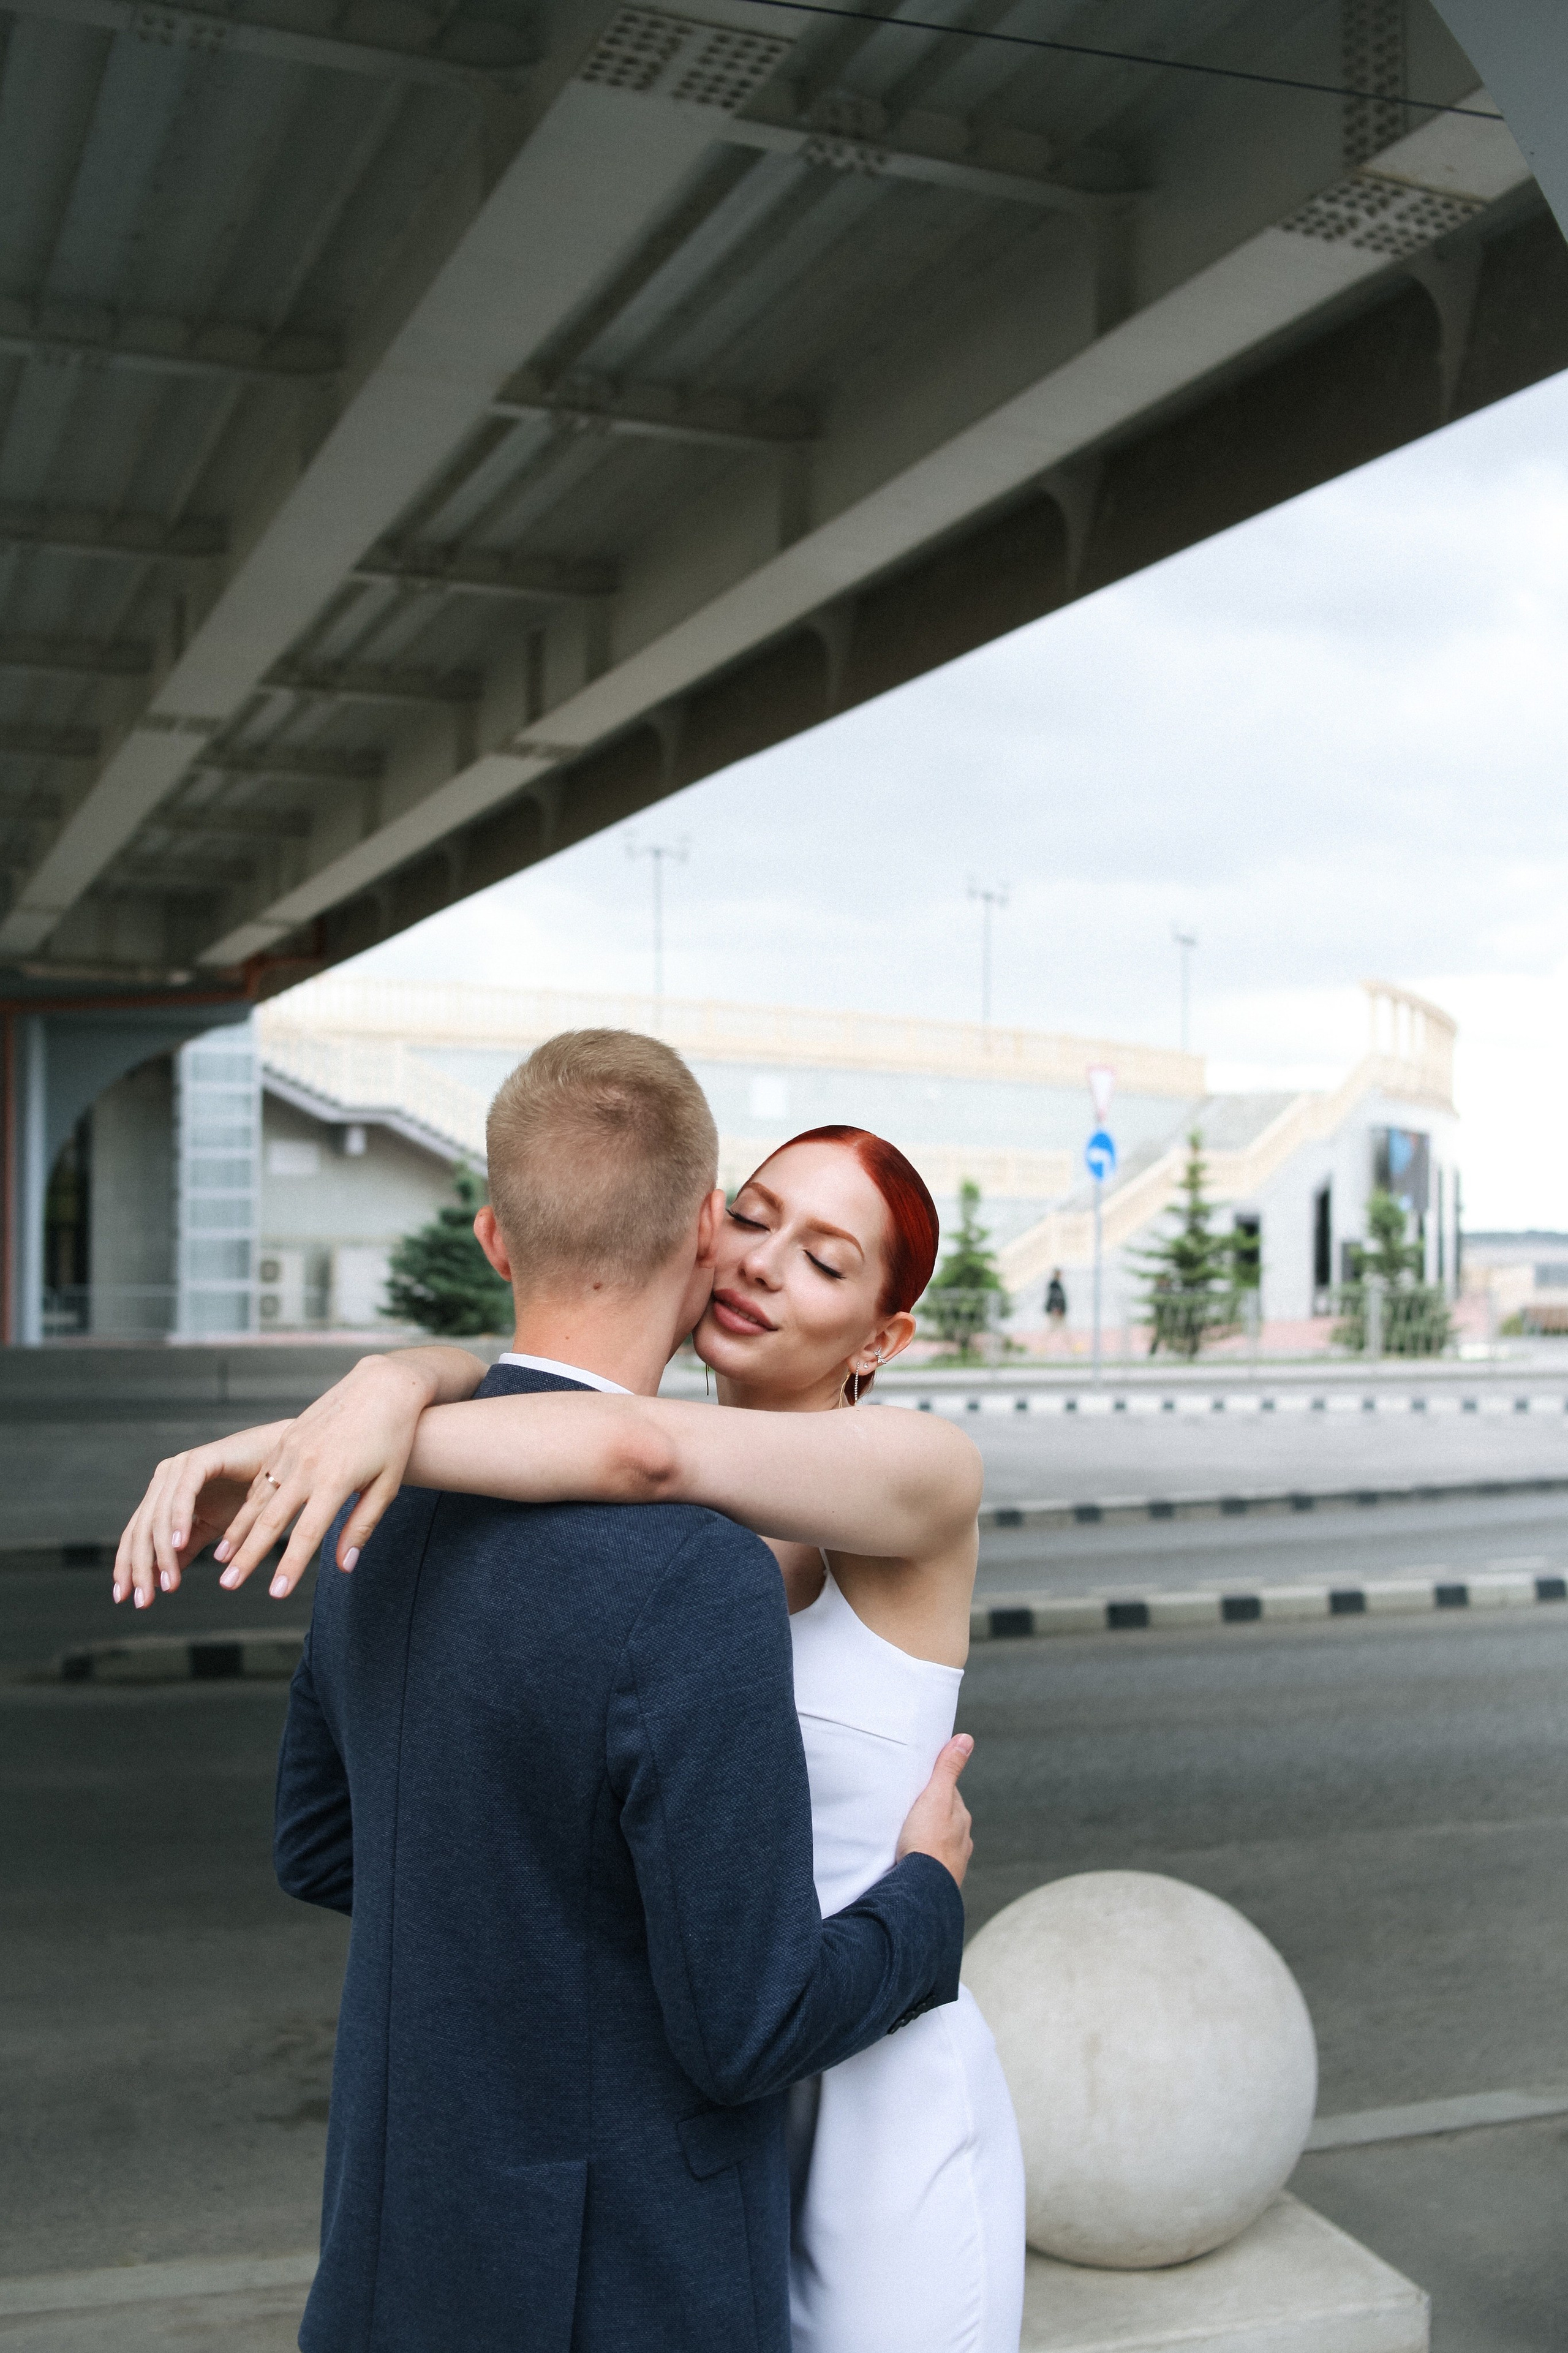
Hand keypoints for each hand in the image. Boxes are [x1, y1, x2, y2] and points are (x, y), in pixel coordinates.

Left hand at [112, 1424, 291, 1607]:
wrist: (281, 1468)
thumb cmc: (247, 1494)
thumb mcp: (211, 1528)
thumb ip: (186, 1548)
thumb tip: (161, 1579)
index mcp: (163, 1494)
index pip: (136, 1534)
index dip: (127, 1566)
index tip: (125, 1597)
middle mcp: (164, 1479)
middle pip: (140, 1528)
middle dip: (139, 1567)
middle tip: (144, 1599)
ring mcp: (179, 1468)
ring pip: (158, 1516)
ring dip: (161, 1553)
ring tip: (168, 1583)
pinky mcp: (198, 1461)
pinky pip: (182, 1495)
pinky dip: (178, 1520)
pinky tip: (179, 1545)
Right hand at [210, 1353, 441, 1599]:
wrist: (382, 1387)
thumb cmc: (392, 1440)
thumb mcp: (386, 1486)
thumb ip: (361, 1527)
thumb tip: (344, 1567)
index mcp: (335, 1481)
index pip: (306, 1534)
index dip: (290, 1566)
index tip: (275, 1594)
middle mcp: (307, 1466)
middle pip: (271, 1520)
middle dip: (247, 1556)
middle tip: (228, 1584)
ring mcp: (292, 1450)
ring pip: (258, 1498)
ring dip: (238, 1531)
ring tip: (221, 1559)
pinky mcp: (286, 1440)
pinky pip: (261, 1478)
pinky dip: (246, 1504)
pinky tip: (237, 1523)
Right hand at [895, 1734, 973, 1887]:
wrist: (923, 1889)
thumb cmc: (927, 1840)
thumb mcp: (935, 1796)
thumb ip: (948, 1769)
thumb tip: (966, 1739)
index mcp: (961, 1817)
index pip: (949, 1794)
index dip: (933, 1788)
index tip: (918, 1786)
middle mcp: (962, 1839)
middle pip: (945, 1818)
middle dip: (931, 1813)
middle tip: (908, 1810)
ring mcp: (954, 1861)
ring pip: (940, 1842)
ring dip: (928, 1837)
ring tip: (908, 1837)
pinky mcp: (942, 1879)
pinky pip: (933, 1862)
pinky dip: (926, 1858)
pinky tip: (914, 1860)